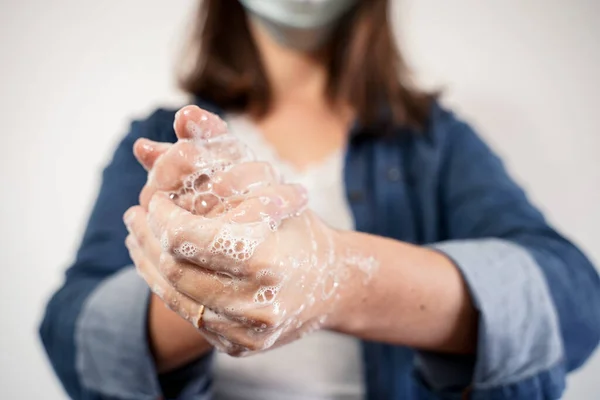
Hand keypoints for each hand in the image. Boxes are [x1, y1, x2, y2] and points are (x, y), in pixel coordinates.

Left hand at [125, 106, 377, 355]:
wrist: (333, 284)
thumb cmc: (298, 229)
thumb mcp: (266, 182)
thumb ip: (221, 148)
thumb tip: (182, 114)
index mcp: (265, 258)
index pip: (186, 238)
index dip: (161, 217)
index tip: (153, 201)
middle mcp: (258, 301)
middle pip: (175, 269)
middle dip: (147, 240)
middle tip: (135, 218)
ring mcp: (249, 330)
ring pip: (176, 296)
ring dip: (149, 264)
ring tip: (139, 239)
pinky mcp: (242, 346)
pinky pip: (190, 316)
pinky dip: (168, 289)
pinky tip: (161, 267)